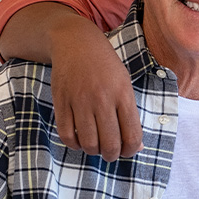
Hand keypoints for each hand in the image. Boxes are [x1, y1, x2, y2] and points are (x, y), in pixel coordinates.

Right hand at [50, 19, 141, 161]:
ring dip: (93, 151)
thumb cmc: (106, 66)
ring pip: (88, 143)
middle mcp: (103, 100)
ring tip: (96, 147)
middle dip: (112, 156)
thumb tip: (136, 145)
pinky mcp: (62, 102)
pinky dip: (74, 144)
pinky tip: (80, 140)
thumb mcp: (125, 84)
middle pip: (110, 143)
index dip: (131, 150)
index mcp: (123, 95)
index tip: (128, 151)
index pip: (132, 134)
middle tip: (111, 154)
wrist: (76, 43)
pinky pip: (67, 135)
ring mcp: (80, 101)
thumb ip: (130, 114)